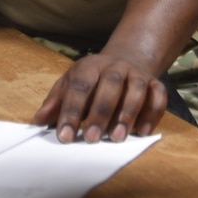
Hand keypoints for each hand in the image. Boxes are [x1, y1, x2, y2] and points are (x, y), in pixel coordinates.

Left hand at [34, 51, 166, 143]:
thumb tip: (38, 121)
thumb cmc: (92, 80)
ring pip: (136, 90)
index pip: (79, 87)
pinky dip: (152, 114)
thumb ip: (56, 103)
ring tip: (117, 137)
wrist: (126, 60)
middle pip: (110, 85)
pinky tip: (142, 132)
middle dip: (100, 112)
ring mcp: (137, 74)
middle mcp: (115, 67)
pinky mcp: (155, 83)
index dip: (71, 112)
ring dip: (127, 114)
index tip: (65, 136)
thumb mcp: (70, 84)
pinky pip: (158, 96)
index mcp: (90, 66)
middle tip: (91, 138)